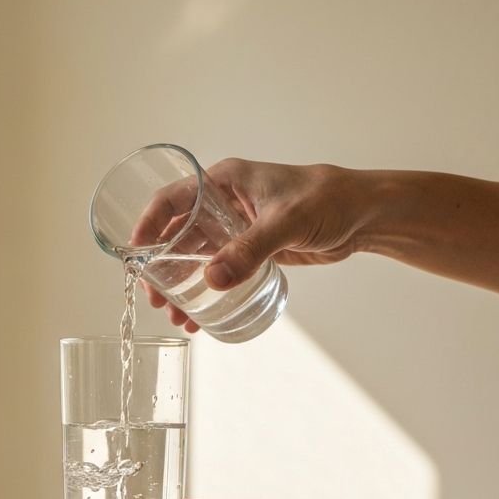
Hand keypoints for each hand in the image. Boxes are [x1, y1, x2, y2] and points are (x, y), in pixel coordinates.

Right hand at [137, 160, 368, 330]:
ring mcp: (235, 229)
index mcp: (223, 182)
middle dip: (163, 268)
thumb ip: (250, 250)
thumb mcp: (286, 222)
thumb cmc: (327, 200)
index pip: (173, 199)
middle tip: (156, 298)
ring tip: (176, 315)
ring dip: (182, 286)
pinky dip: (207, 293)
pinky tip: (200, 316)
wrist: (363, 214)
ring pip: (196, 258)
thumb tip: (212, 279)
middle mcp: (223, 204)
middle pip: (178, 235)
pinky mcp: (250, 250)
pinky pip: (219, 272)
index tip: (135, 254)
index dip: (149, 224)